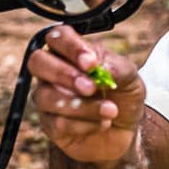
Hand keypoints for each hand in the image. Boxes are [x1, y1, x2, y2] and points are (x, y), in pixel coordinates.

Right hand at [28, 24, 144, 162]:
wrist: (126, 130)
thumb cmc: (123, 96)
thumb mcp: (131, 78)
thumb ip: (117, 67)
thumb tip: (101, 66)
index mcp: (70, 52)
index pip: (57, 37)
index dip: (70, 48)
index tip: (91, 64)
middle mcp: (52, 72)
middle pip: (37, 62)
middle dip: (63, 74)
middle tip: (91, 88)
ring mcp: (47, 98)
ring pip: (47, 97)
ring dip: (81, 106)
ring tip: (110, 110)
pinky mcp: (49, 124)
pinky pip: (57, 123)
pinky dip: (84, 125)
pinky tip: (102, 124)